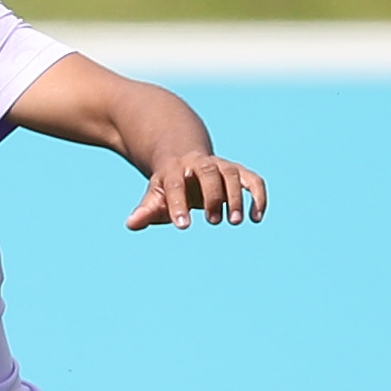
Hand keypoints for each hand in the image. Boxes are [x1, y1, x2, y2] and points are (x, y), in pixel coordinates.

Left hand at [126, 152, 266, 229]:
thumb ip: (145, 211)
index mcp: (174, 170)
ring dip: (236, 197)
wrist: (185, 163)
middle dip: (212, 195)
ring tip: (234, 222)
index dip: (178, 204)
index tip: (183, 226)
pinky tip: (256, 218)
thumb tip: (131, 224)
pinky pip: (253, 180)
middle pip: (208, 172)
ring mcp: (220, 166)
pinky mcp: (238, 172)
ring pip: (232, 175)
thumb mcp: (155, 197)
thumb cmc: (168, 187)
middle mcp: (199, 164)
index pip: (175, 185)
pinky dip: (258, 196)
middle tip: (213, 222)